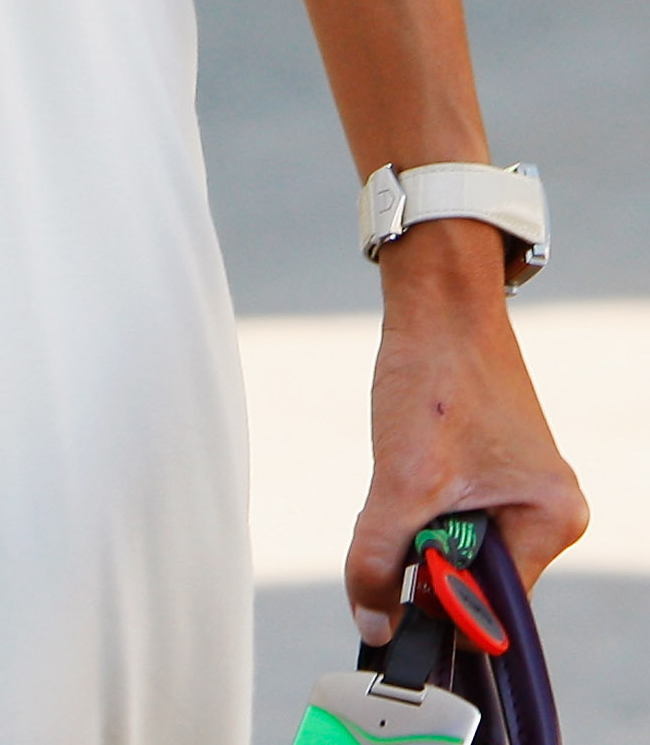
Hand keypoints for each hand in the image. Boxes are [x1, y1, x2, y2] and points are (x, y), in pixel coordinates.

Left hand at [348, 226, 585, 634]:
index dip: (442, 602)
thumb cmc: (435, 378)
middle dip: (428, 552)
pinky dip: (421, 497)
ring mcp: (520, 487)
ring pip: (455, 538)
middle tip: (400, 500)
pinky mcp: (491, 466)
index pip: (494, 602)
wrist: (435, 300)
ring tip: (409, 465)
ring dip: (419, 520)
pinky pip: (450, 508)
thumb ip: (380, 556)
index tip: (395, 593)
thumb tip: (372, 624)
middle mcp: (548, 511)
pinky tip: (411, 455)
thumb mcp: (402, 479)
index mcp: (552, 522)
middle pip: (474, 572)